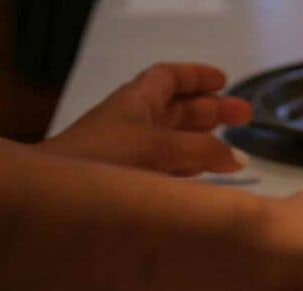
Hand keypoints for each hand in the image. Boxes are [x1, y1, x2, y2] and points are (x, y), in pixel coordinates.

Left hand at [41, 62, 252, 175]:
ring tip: (237, 152)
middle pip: (178, 110)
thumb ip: (202, 152)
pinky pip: (169, 169)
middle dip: (212, 111)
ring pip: (176, 142)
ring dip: (205, 143)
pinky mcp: (131, 184)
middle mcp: (133, 124)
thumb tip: (239, 157)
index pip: (168, 78)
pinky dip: (191, 170)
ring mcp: (132, 155)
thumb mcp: (158, 149)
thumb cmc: (104, 161)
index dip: (197, 77)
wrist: (55, 201)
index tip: (225, 81)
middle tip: (247, 117)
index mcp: (135, 103)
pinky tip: (208, 180)